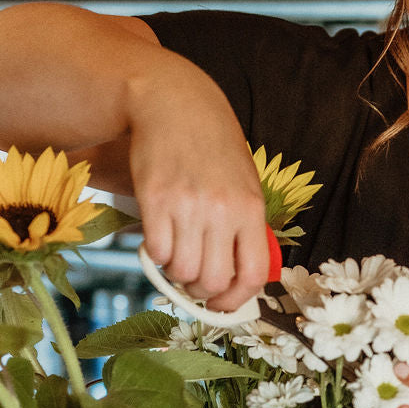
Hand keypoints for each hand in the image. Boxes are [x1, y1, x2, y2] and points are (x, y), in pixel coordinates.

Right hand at [127, 64, 269, 311]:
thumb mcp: (245, 182)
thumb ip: (245, 225)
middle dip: (202, 292)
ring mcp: (188, 206)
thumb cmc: (214, 145)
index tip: (224, 303)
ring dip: (176, 274)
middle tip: (194, 280)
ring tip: (177, 255)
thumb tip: (238, 276)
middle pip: (213, 281)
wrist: (176, 104)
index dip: (237, 300)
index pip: (253, 274)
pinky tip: (159, 240)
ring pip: (182, 271)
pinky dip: (155, 257)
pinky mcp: (155, 199)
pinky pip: (155, 251)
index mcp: (251, 208)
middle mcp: (222, 210)